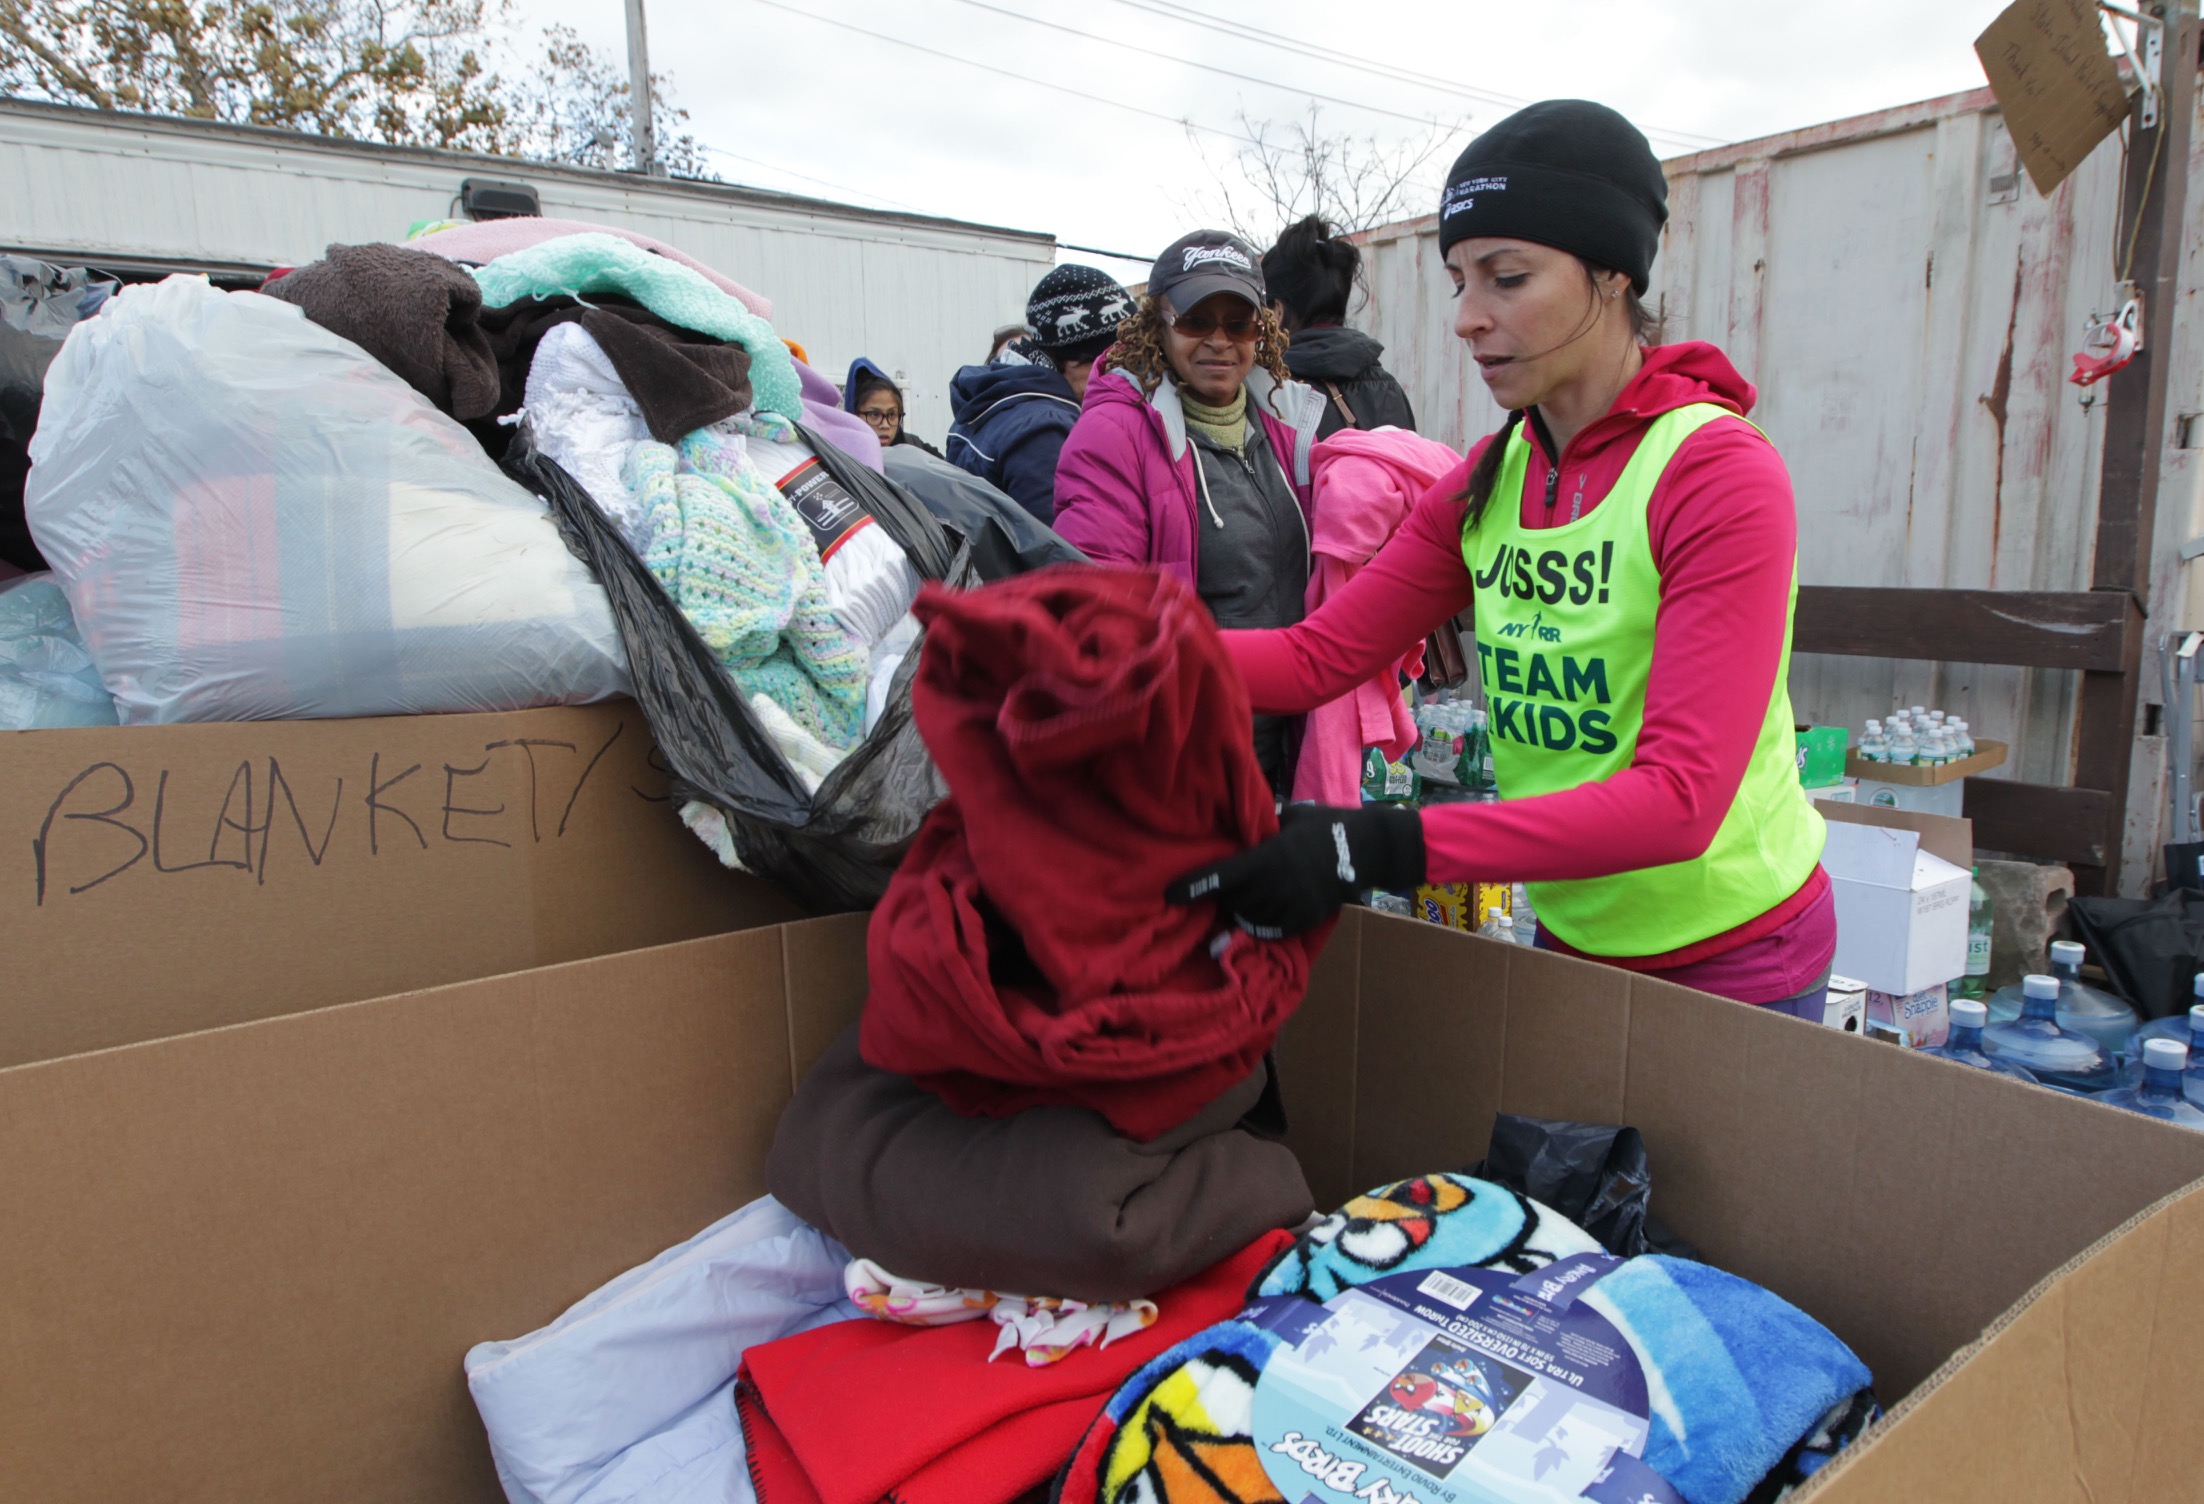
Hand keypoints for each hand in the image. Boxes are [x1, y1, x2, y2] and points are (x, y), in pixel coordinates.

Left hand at [1167, 803, 1426, 937]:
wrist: (1368, 849)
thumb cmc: (1325, 825)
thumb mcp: (1290, 816)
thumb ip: (1262, 825)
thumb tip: (1235, 821)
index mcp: (1268, 858)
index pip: (1223, 876)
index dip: (1194, 886)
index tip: (1170, 894)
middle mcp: (1277, 886)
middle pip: (1233, 901)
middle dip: (1226, 895)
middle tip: (1228, 884)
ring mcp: (1292, 906)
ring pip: (1250, 917)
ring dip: (1243, 908)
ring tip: (1249, 894)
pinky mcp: (1305, 919)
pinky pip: (1271, 927)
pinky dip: (1262, 920)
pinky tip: (1266, 906)